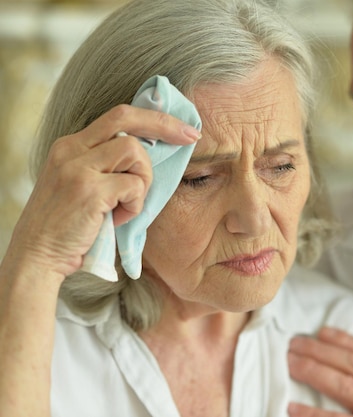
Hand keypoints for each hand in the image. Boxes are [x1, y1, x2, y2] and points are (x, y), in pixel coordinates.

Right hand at [7, 105, 200, 278]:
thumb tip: (153, 153)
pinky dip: (135, 205)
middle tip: (190, 137)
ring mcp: (77, 167)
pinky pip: (134, 186)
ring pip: (134, 152)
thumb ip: (107, 166)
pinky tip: (118, 219)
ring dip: (143, 180)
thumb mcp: (82, 184)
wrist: (37, 255)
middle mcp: (70, 149)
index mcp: (70, 145)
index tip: (182, 127)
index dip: (154, 118)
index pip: (117, 116)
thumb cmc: (69, 225)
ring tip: (127, 205)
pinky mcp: (88, 189)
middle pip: (126, 118)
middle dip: (165, 124)